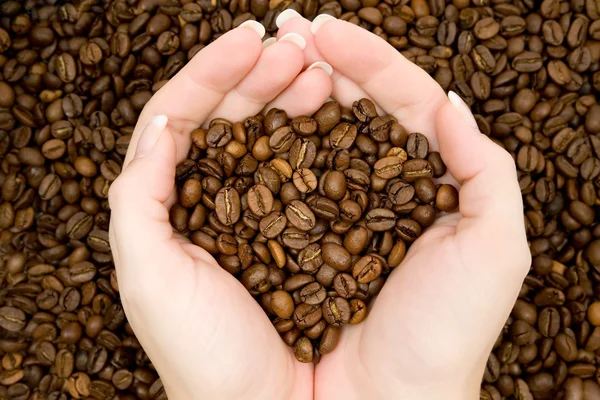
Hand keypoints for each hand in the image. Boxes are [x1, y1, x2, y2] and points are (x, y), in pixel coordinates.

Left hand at [108, 22, 332, 398]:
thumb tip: (158, 124)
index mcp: (171, 205)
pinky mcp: (306, 231)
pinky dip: (322, 139)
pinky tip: (339, 114)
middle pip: (231, 117)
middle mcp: (216, 201)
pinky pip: (310, 172)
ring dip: (293, 95)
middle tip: (295, 47)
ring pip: (274, 137)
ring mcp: (264, 212)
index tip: (247, 39)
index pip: (182, 117)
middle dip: (260, 75)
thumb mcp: (149, 278)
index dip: (209, 73)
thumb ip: (138, 198)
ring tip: (320, 69)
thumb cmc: (204, 356)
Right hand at [275, 13, 530, 398]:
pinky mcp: (272, 238)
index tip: (328, 28)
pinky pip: (253, 177)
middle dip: (315, 62)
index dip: (366, 59)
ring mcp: (310, 212)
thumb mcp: (494, 249)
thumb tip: (450, 100)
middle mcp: (359, 192)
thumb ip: (485, 168)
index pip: (394, 101)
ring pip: (296, 134)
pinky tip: (236, 108)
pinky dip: (245, 139)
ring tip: (266, 54)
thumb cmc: (443, 337)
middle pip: (339, 108)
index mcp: (414, 184)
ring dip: (278, 89)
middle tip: (288, 28)